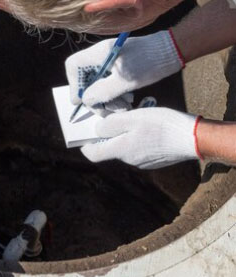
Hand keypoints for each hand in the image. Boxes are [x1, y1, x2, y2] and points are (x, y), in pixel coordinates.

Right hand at [65, 31, 183, 108]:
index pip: (74, 66)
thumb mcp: (126, 81)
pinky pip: (109, 82)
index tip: (81, 100)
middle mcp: (101, 55)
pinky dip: (115, 94)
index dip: (74, 84)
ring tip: (124, 106)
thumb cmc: (151, 62)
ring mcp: (110, 61)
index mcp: (99, 53)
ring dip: (108, 98)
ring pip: (98, 83)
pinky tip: (128, 100)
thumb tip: (86, 100)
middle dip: (95, 97)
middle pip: (85, 78)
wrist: (174, 50)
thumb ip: (102, 92)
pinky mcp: (120, 67)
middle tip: (106, 110)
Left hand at [81, 107, 200, 168]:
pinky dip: (138, 135)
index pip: (93, 154)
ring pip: (125, 145)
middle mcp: (130, 160)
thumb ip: (110, 124)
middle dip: (108, 131)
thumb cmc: (161, 125)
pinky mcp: (155, 160)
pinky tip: (148, 123)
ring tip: (135, 114)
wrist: (194, 138)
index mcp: (121, 150)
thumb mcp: (131, 118)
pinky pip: (139, 147)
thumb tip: (97, 129)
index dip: (84, 144)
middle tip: (114, 114)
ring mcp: (143, 162)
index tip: (82, 133)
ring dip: (125, 131)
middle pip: (110, 147)